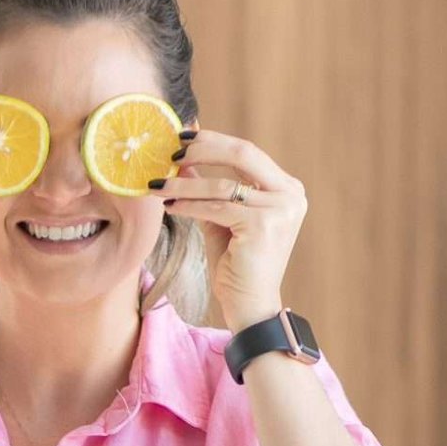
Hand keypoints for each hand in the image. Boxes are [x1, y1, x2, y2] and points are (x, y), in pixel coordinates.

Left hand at [152, 127, 306, 333]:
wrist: (251, 307)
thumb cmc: (238, 266)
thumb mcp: (222, 218)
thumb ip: (208, 186)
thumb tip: (183, 157)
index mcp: (286, 188)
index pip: (247, 153)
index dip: (213, 141)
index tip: (182, 138)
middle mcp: (289, 193)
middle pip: (242, 153)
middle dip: (203, 148)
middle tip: (170, 151)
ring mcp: (280, 209)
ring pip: (222, 184)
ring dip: (185, 183)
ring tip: (157, 185)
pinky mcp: (262, 225)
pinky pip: (217, 207)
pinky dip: (189, 205)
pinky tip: (169, 206)